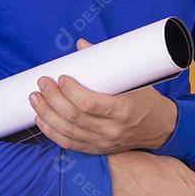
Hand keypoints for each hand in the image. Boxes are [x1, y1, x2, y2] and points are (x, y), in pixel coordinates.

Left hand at [29, 38, 177, 153]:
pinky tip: (40, 119)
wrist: (159, 127)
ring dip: (46, 114)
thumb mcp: (133, 79)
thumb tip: (81, 45)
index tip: (61, 77)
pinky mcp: (96, 149)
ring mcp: (103, 142)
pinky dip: (51, 132)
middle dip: (52, 98)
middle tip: (42, 83)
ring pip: (67, 131)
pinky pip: (68, 144)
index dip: (70, 91)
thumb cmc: (145, 99)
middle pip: (73, 117)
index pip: (89, 103)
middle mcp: (112, 129)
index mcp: (123, 110)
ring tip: (35, 98)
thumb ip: (106, 62)